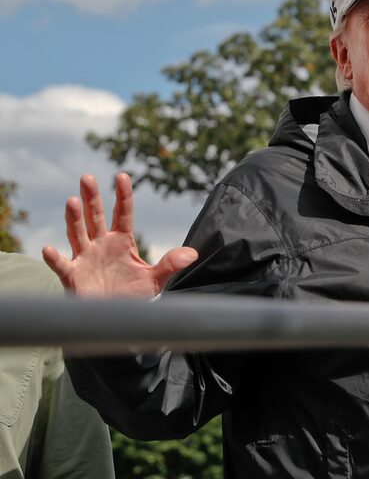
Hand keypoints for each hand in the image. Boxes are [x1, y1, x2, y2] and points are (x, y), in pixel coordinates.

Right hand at [42, 173, 197, 297]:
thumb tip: (193, 254)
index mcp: (122, 241)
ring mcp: (85, 258)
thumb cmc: (133, 297)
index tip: (122, 176)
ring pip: (78, 234)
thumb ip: (170, 264)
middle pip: (95, 216)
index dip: (123, 196)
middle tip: (87, 177)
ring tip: (72, 200)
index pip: (123, 213)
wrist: (115, 320)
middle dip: (92, 198)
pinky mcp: (73, 276)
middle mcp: (101, 245)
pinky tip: (47, 248)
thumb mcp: (155, 280)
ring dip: (74, 219)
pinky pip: (62, 265)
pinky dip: (54, 258)